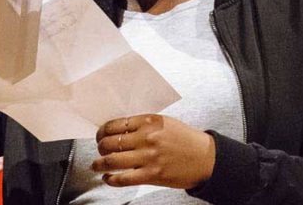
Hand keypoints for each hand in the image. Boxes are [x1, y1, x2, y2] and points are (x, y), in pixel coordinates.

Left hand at [93, 114, 215, 189]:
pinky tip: (108, 178)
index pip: (115, 124)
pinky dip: (111, 179)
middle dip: (100, 147)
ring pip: (112, 161)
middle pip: (110, 142)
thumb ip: (142, 124)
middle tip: (100, 150)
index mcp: (149, 121)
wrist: (205, 158)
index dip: (102, 131)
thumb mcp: (164, 123)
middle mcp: (147, 138)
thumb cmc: (185, 139)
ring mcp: (148, 157)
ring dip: (100, 164)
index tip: (100, 135)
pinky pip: (123, 178)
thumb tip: (118, 130)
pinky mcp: (152, 175)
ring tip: (96, 165)